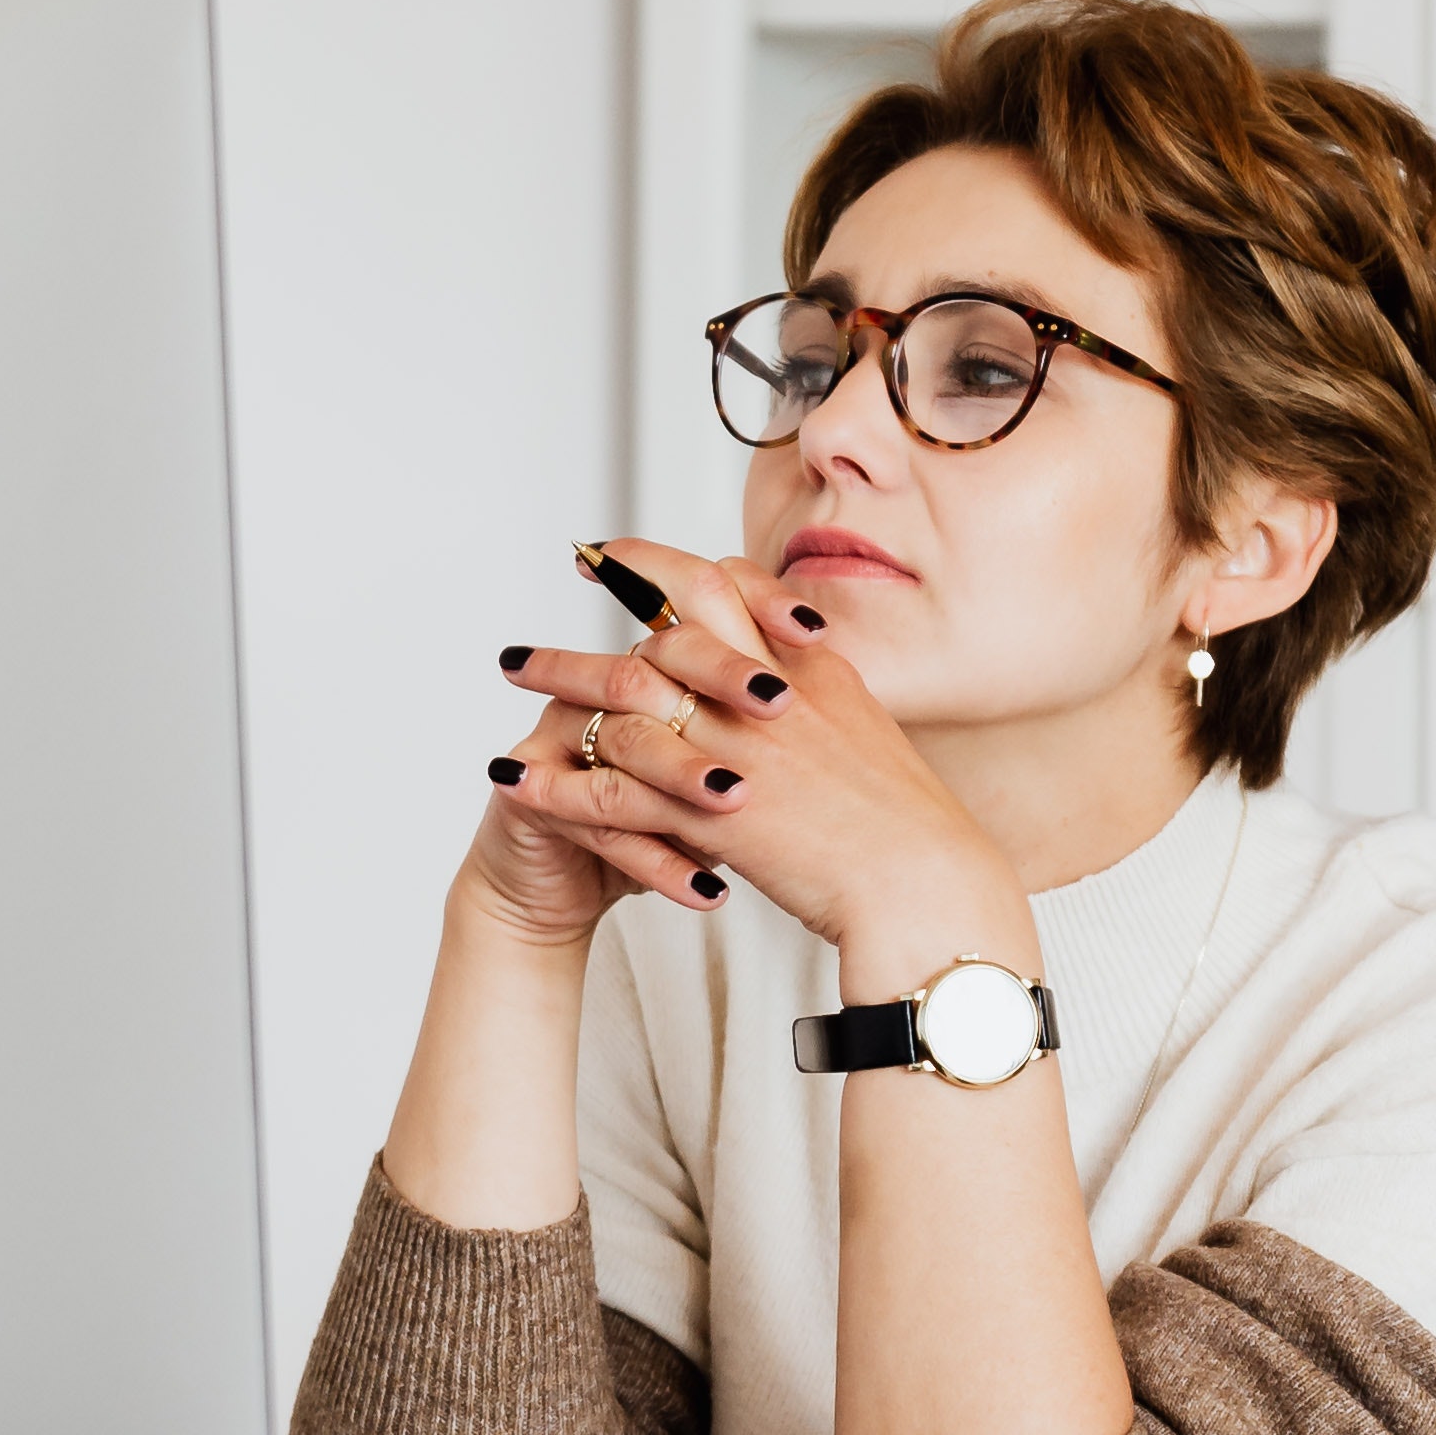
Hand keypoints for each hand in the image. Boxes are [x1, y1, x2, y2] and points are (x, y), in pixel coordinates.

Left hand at [479, 542, 1021, 968]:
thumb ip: (818, 692)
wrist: (923, 884)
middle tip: (568, 566)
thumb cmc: (904, 826)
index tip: (621, 549)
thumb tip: (791, 666)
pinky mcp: (709, 813)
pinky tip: (514, 780)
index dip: (667, 561)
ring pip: (624, 697)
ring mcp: (734, 748)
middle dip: (605, 598)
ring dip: (561, 677)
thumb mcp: (863, 732)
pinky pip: (612, 789)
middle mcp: (766, 693)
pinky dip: (558, 782)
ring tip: (512, 669)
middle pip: (665, 623)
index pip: (727, 584)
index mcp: (807, 667)